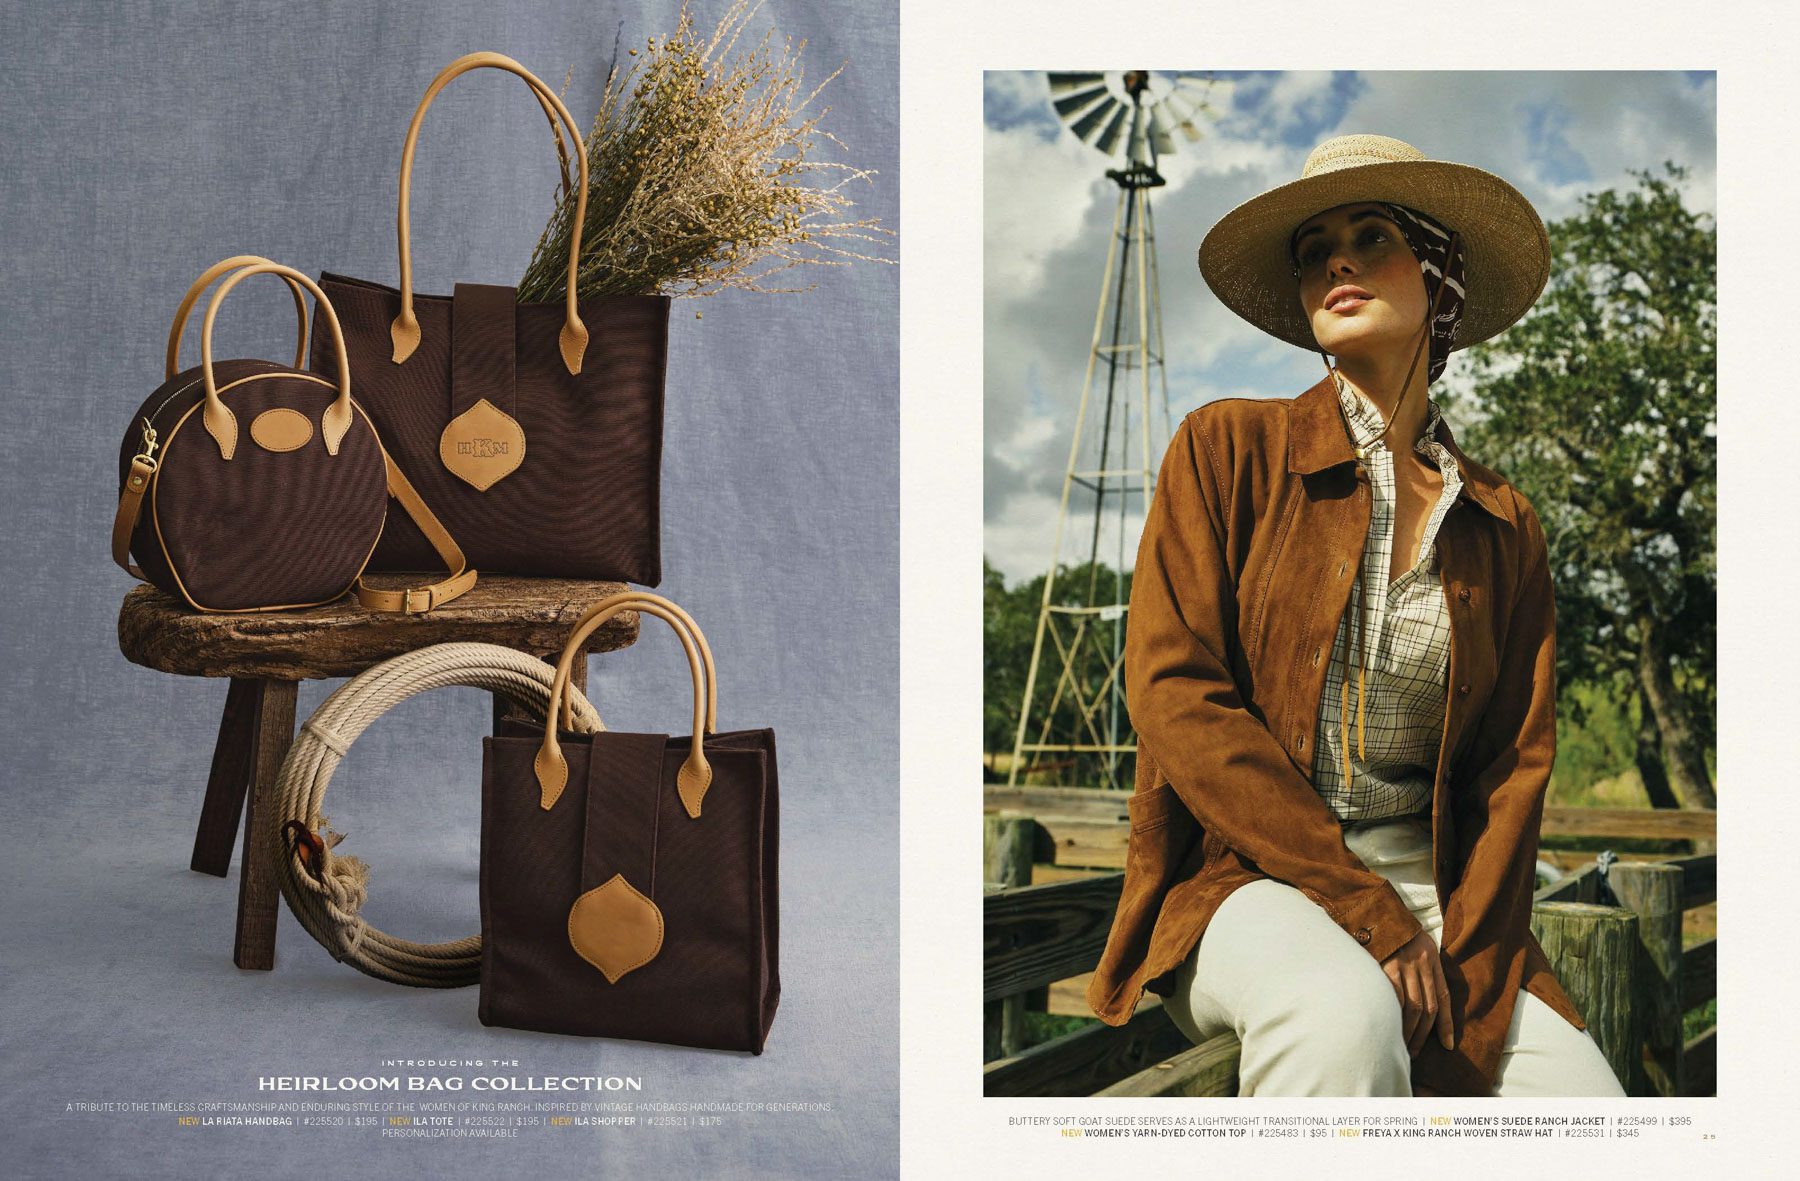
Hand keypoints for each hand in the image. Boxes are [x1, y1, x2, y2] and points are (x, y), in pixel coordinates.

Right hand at [1380, 930, 1453, 1055]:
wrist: (1373, 910)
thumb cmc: (1393, 931)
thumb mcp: (1416, 944)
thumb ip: (1422, 967)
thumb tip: (1423, 999)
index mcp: (1432, 959)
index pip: (1443, 997)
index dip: (1447, 1024)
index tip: (1447, 1045)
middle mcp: (1421, 964)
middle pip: (1428, 1008)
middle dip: (1424, 1034)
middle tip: (1415, 1052)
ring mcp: (1404, 967)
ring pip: (1413, 1008)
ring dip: (1410, 1031)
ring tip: (1404, 1047)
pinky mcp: (1385, 968)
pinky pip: (1394, 999)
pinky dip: (1395, 1017)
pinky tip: (1390, 1029)